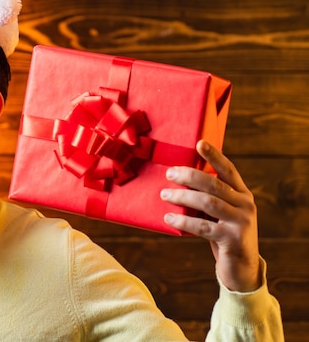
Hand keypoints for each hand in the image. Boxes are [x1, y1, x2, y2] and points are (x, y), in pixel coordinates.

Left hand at [160, 140, 260, 291]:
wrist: (241, 268)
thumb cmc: (223, 235)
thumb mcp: (220, 214)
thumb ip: (209, 197)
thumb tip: (179, 180)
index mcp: (242, 194)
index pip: (228, 169)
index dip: (214, 155)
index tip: (199, 143)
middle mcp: (246, 204)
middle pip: (214, 184)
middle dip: (189, 176)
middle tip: (169, 174)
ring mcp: (241, 222)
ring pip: (208, 202)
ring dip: (183, 197)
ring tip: (164, 195)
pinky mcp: (232, 239)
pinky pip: (203, 227)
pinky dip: (183, 221)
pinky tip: (169, 218)